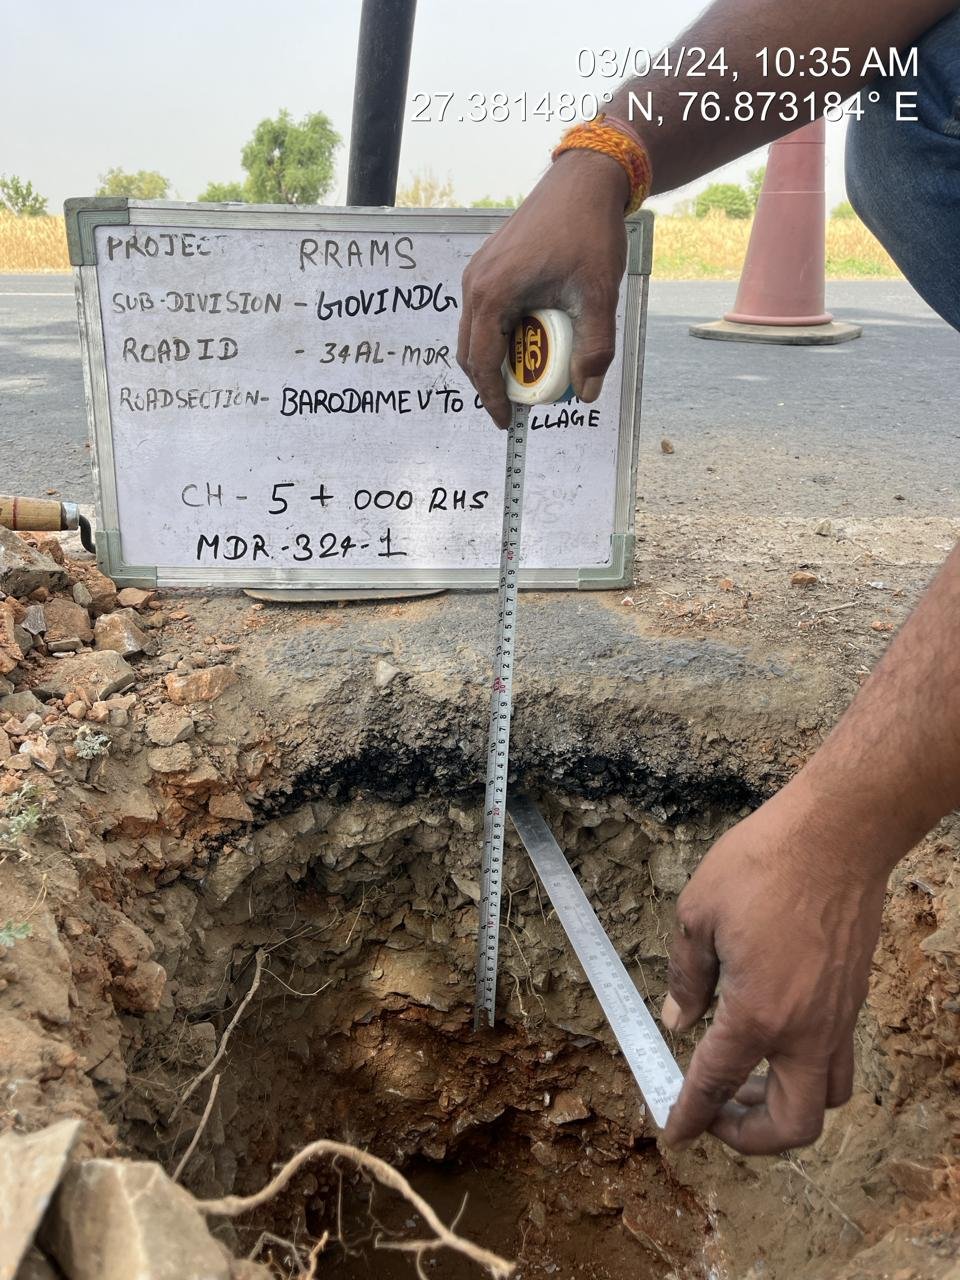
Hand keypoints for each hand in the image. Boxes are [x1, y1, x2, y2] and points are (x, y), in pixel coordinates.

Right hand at [458, 150, 629, 426]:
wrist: (584, 181)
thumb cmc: (589, 232)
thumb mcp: (597, 296)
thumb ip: (594, 349)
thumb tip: (585, 393)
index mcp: (492, 294)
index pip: (481, 362)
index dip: (492, 398)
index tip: (506, 422)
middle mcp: (476, 284)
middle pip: (470, 351)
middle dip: (490, 384)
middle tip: (515, 406)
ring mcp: (478, 272)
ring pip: (474, 332)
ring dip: (495, 359)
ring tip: (524, 376)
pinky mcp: (488, 264)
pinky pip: (483, 312)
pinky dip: (498, 335)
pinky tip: (528, 340)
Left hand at [661, 781, 888, 1154]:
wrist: (838, 834)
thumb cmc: (762, 864)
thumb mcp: (698, 913)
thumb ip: (686, 977)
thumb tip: (677, 1021)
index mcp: (757, 1014)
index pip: (716, 1083)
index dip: (691, 1115)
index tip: (675, 1133)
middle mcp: (805, 1030)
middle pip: (794, 1124)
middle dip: (752, 1137)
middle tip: (717, 1114)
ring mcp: (838, 1016)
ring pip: (827, 1096)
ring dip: (785, 1105)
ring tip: (744, 1076)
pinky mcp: (852, 996)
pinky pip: (837, 1056)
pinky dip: (805, 1067)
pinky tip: (772, 1033)